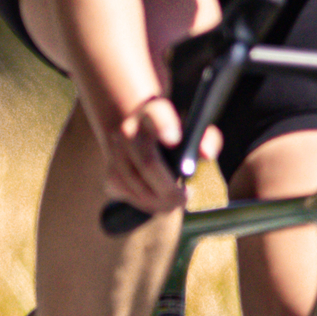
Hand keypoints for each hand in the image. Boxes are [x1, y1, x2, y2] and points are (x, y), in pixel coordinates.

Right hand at [99, 92, 195, 219]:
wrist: (135, 127)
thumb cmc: (173, 133)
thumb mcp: (191, 128)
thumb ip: (206, 138)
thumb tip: (206, 154)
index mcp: (152, 111)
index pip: (156, 114)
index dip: (164, 126)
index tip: (174, 139)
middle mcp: (129, 129)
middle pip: (148, 162)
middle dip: (168, 188)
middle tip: (184, 198)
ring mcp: (114, 151)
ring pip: (136, 185)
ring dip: (158, 201)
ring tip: (175, 203)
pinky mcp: (110, 172)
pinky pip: (128, 195)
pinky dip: (146, 204)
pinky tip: (157, 202)